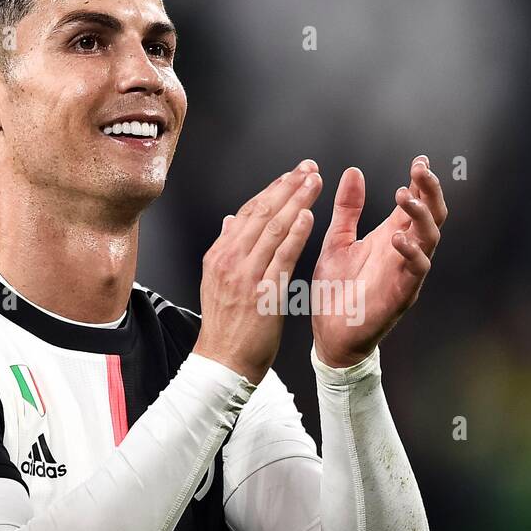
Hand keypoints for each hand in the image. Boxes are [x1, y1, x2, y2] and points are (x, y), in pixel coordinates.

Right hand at [193, 160, 322, 383]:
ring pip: (272, 228)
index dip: (272, 189)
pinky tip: (308, 216)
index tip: (292, 174)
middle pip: (261, 213)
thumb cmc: (226, 327)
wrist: (223, 363)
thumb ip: (227, 249)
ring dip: (295, 201)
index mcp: (220, 254)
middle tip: (308, 168)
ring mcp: (246, 275)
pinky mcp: (264, 292)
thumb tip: (230, 220)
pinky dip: (295, 233)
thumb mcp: (217, 282)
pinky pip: (282, 257)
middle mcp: (230, 259)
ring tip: (313, 182)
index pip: (248, 212)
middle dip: (287, 186)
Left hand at [311, 155, 446, 367]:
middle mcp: (404, 252)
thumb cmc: (337, 289)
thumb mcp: (337, 240)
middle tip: (420, 170)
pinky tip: (398, 237)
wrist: (331, 334)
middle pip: (432, 215)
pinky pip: (416, 270)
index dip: (421, 182)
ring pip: (430, 238)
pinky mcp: (402, 293)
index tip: (420, 159)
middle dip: (430, 191)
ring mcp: (407, 272)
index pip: (415, 203)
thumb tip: (353, 172)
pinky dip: (411, 252)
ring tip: (404, 197)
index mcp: (391, 236)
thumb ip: (348, 209)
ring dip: (421, 215)